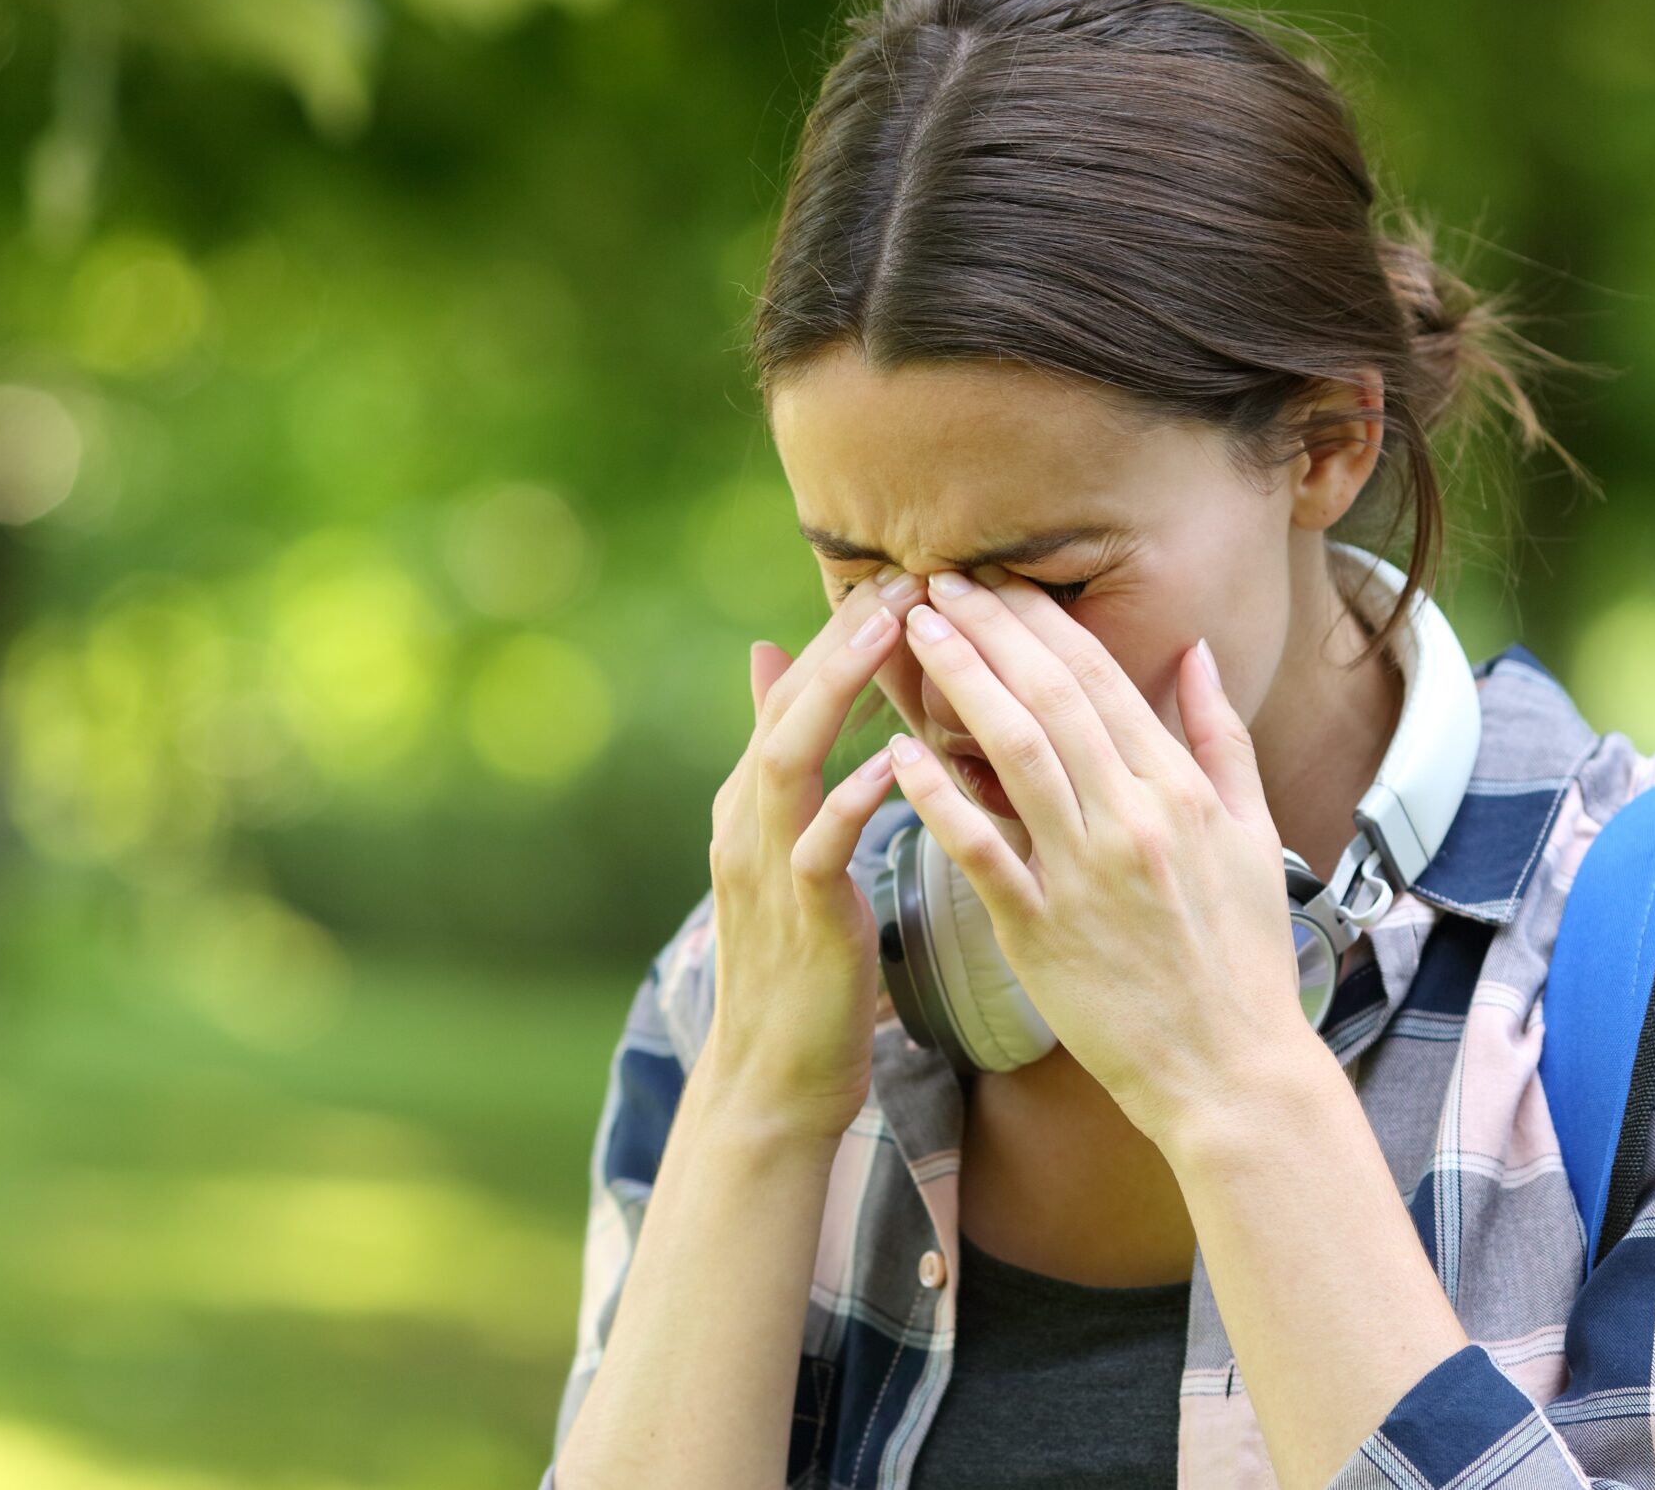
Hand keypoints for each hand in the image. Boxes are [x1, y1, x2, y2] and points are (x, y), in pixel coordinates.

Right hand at [699, 564, 921, 1143]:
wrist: (776, 1081)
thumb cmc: (807, 965)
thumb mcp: (796, 853)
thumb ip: (793, 763)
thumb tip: (777, 664)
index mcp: (755, 803)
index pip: (796, 694)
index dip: (845, 631)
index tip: (906, 573)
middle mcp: (748, 822)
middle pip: (789, 705)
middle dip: (844, 638)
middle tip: (905, 574)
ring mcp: (767, 869)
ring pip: (791, 757)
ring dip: (840, 691)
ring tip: (895, 632)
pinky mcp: (800, 920)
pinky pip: (820, 847)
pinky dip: (852, 800)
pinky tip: (893, 764)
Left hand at [883, 565, 1311, 1148]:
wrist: (1231, 1071)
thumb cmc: (1242, 959)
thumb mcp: (1254, 835)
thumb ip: (1222, 739)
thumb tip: (1198, 653)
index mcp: (1180, 791)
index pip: (1103, 679)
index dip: (1043, 621)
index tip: (997, 578)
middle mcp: (1134, 818)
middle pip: (1052, 698)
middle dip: (991, 630)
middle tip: (937, 579)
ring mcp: (1086, 874)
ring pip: (1016, 754)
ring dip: (962, 683)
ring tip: (916, 633)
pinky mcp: (1042, 931)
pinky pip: (983, 852)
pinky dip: (941, 798)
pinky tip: (899, 753)